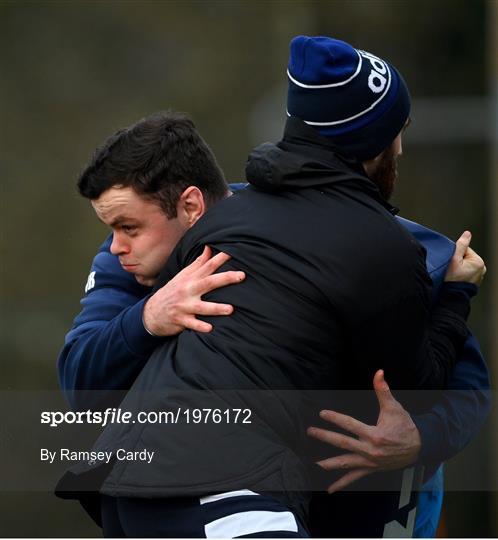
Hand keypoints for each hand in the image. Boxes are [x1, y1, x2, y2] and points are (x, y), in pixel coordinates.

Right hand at [142, 246, 244, 335]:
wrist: (151, 313)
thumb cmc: (172, 292)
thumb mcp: (182, 276)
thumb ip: (198, 264)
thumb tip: (209, 248)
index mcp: (190, 279)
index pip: (207, 266)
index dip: (220, 258)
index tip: (233, 252)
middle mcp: (187, 290)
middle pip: (208, 283)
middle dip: (225, 278)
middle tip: (241, 276)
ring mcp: (184, 306)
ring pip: (202, 307)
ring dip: (216, 308)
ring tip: (231, 309)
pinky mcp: (180, 320)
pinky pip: (192, 324)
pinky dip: (200, 326)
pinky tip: (210, 329)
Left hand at [307, 370, 420, 492]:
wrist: (420, 447)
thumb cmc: (405, 425)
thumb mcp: (394, 407)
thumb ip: (383, 390)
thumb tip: (378, 372)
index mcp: (374, 434)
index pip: (350, 425)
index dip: (335, 418)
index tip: (322, 413)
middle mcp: (370, 450)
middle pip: (343, 443)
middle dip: (325, 437)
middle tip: (310, 432)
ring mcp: (370, 462)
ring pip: (346, 463)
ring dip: (330, 463)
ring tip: (315, 463)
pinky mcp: (371, 469)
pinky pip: (354, 478)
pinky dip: (342, 484)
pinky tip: (330, 489)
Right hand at [445, 231, 485, 284]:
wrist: (451, 296)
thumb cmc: (452, 280)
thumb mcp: (454, 260)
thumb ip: (461, 245)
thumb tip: (467, 234)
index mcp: (479, 262)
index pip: (465, 250)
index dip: (455, 254)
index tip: (451, 263)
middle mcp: (482, 269)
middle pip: (466, 258)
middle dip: (458, 261)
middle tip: (452, 270)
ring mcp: (479, 276)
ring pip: (466, 265)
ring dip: (459, 268)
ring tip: (454, 275)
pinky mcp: (475, 282)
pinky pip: (467, 273)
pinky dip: (461, 274)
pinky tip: (456, 279)